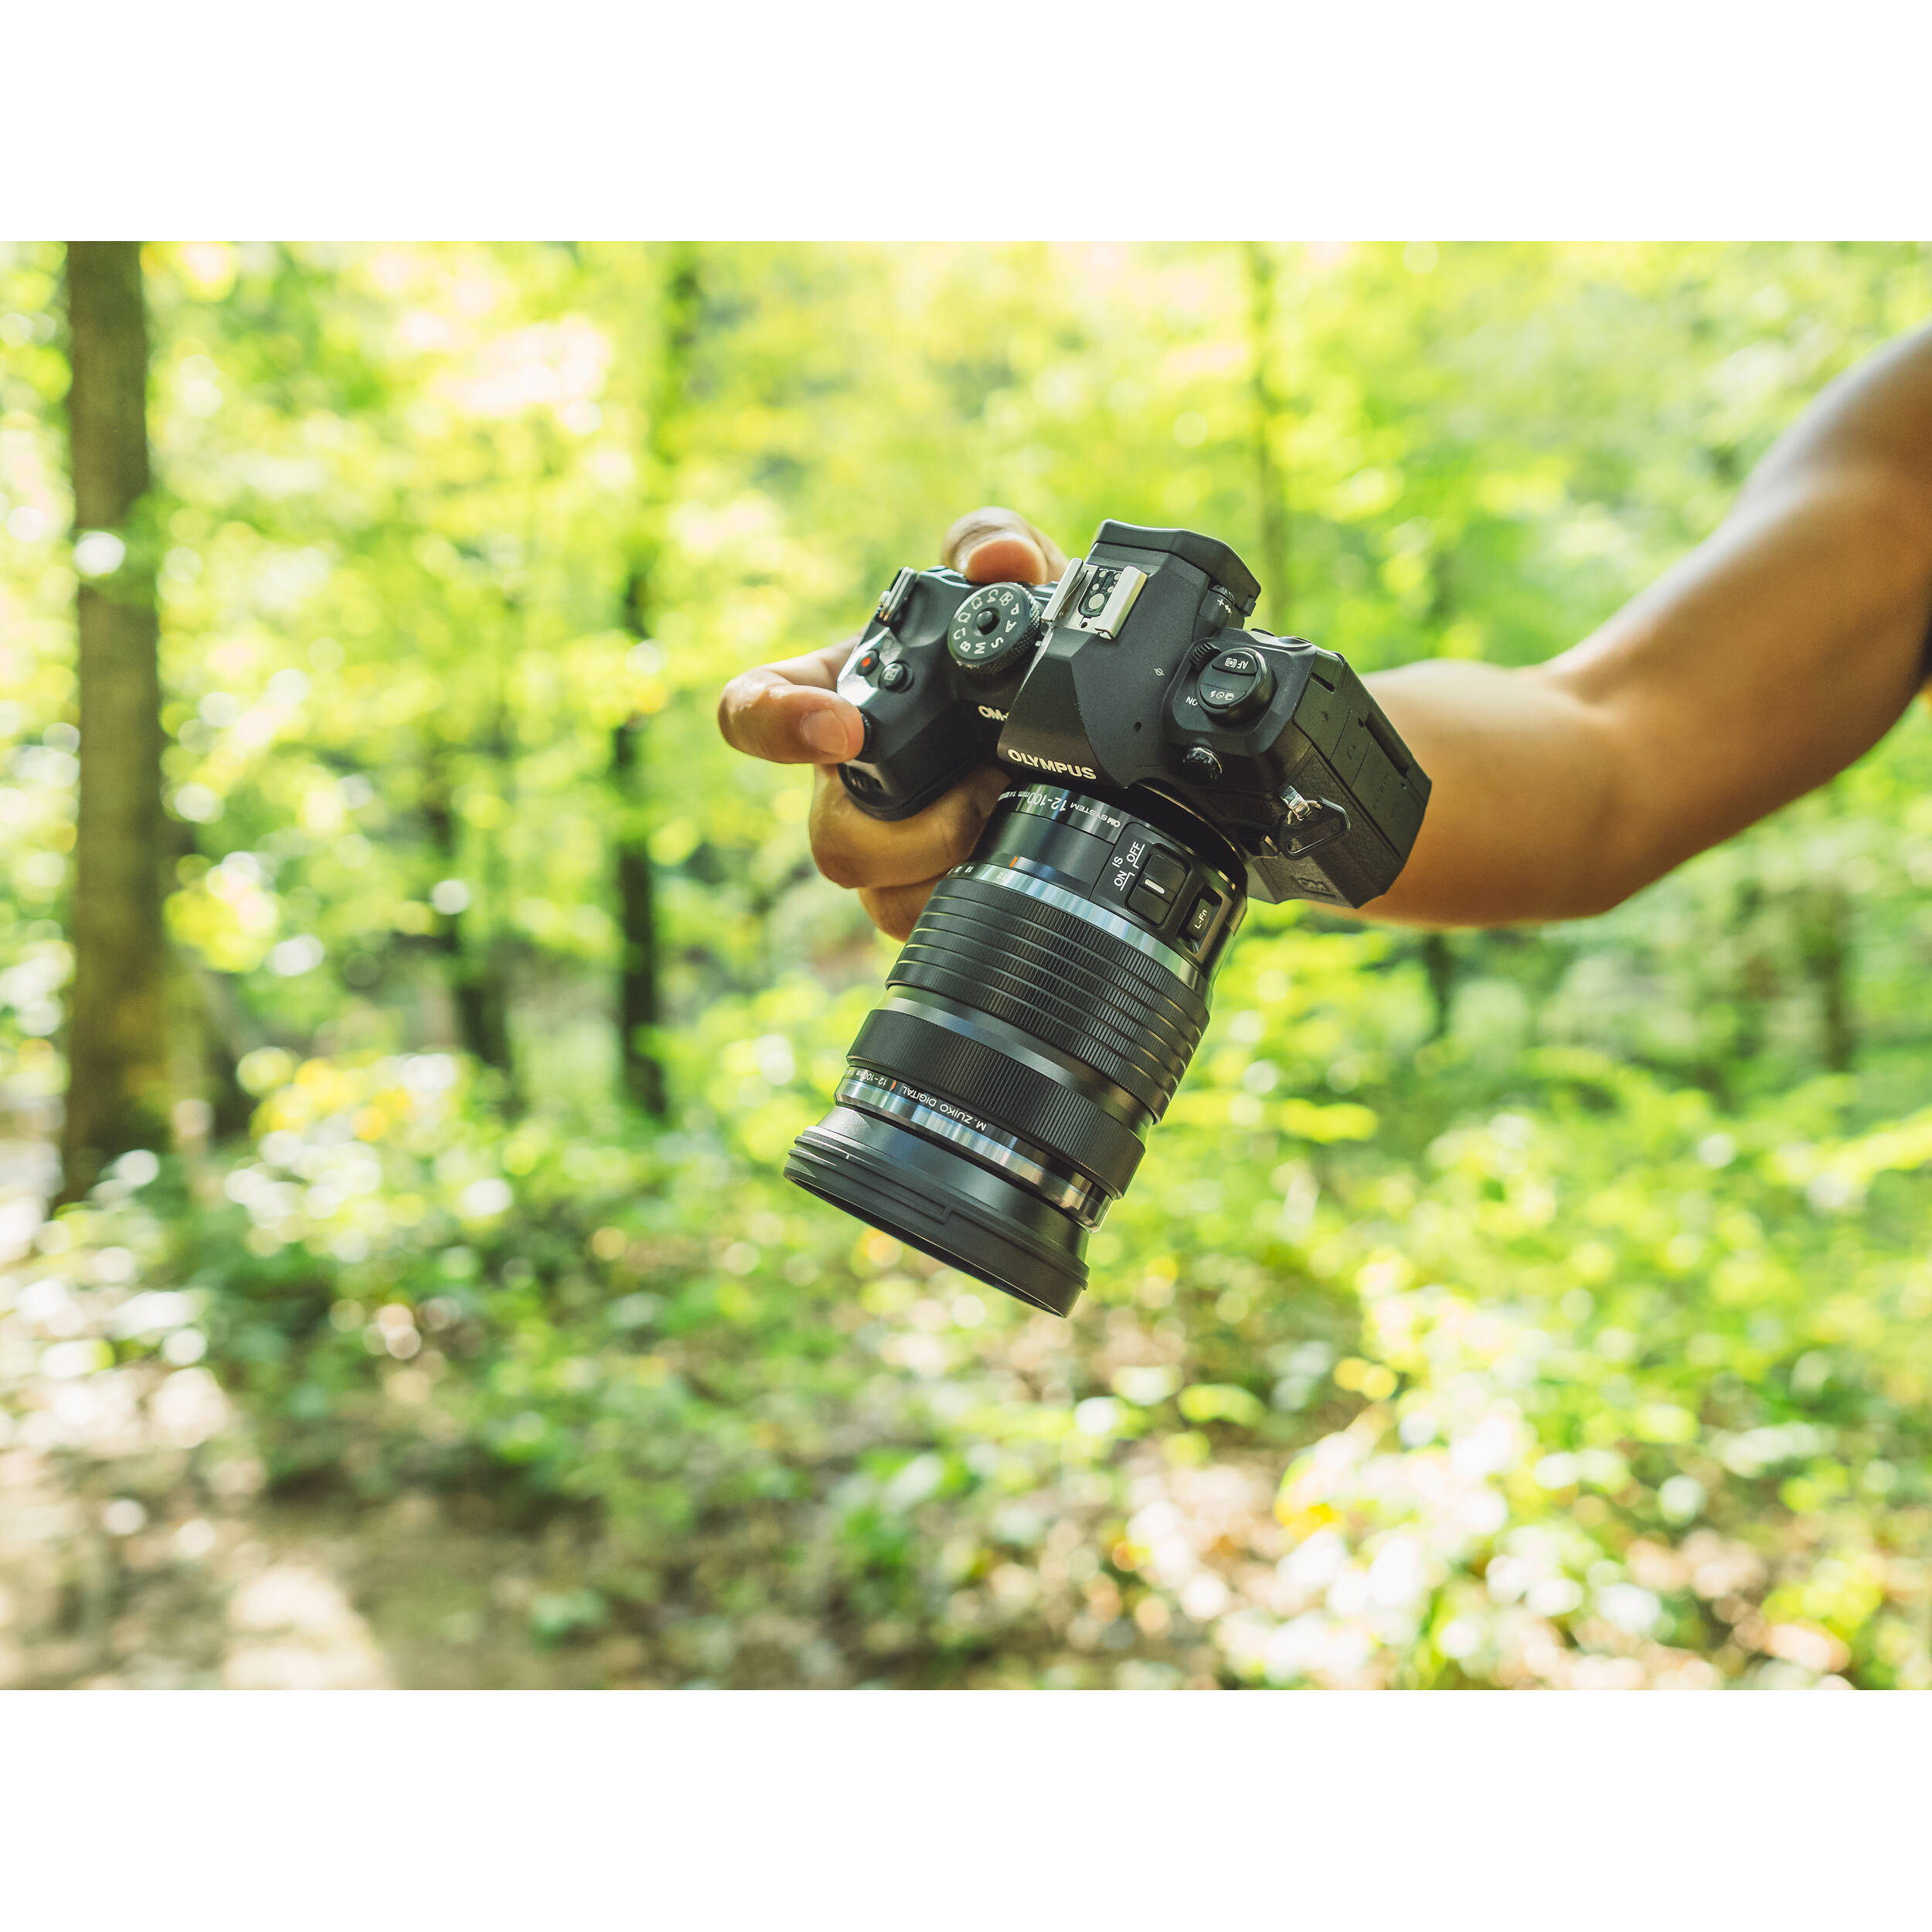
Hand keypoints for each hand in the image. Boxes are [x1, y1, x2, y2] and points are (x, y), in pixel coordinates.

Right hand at [717, 507, 1067, 938]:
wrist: (1092, 742)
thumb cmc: (1019, 654)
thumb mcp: (1021, 582)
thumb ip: (1001, 545)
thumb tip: (997, 559)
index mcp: (838, 698)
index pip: (752, 712)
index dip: (774, 723)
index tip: (840, 728)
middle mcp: (848, 782)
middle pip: (830, 837)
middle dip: (906, 830)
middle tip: (985, 791)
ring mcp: (887, 851)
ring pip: (878, 895)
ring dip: (949, 867)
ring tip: (1016, 818)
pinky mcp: (929, 898)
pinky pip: (924, 928)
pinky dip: (974, 903)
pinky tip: (1023, 865)